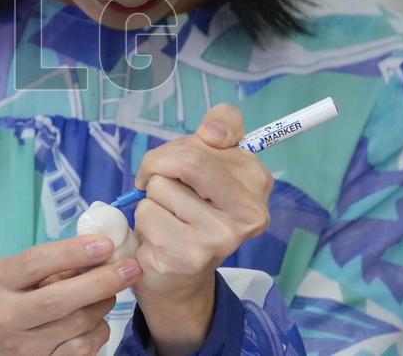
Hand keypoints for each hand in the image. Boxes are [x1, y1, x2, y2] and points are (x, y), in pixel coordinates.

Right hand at [0, 234, 141, 355]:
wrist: (0, 348)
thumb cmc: (20, 299)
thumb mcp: (25, 275)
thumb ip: (57, 264)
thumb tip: (102, 249)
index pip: (35, 262)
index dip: (72, 252)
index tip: (106, 244)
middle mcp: (4, 317)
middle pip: (58, 300)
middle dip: (101, 282)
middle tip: (131, 268)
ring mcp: (23, 347)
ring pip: (78, 323)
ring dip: (103, 304)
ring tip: (109, 293)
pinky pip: (84, 347)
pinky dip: (99, 330)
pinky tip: (97, 320)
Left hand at [130, 103, 273, 350]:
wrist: (178, 272)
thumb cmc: (189, 206)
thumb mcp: (206, 162)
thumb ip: (219, 129)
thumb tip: (214, 133)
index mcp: (257, 179)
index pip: (219, 130)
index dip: (186, 140)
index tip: (177, 159)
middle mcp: (250, 210)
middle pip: (187, 158)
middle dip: (159, 164)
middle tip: (158, 182)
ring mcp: (222, 235)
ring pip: (161, 185)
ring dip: (152, 197)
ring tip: (169, 216)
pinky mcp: (192, 254)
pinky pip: (148, 212)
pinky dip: (145, 219)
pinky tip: (161, 235)